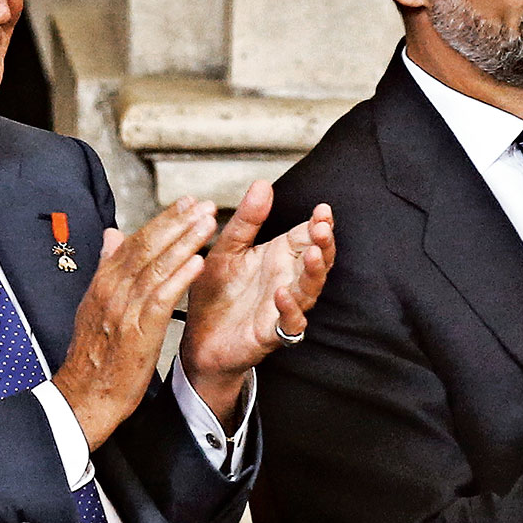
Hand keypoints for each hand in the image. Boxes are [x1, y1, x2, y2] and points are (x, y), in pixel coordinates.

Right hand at [53, 198, 217, 450]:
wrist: (85, 396)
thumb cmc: (95, 356)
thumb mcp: (95, 306)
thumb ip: (107, 268)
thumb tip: (112, 236)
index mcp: (103, 283)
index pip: (134, 242)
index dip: (162, 221)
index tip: (186, 204)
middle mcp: (112, 291)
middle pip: (146, 247)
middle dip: (176, 222)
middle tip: (202, 204)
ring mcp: (124, 309)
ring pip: (156, 267)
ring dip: (184, 241)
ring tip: (207, 222)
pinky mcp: (138, 331)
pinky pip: (162, 298)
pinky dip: (180, 278)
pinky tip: (199, 262)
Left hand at [180, 182, 336, 420]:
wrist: (198, 339)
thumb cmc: (216, 294)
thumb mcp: (226, 249)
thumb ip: (247, 220)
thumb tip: (262, 184)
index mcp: (278, 257)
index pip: (308, 236)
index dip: (319, 224)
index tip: (322, 210)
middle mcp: (287, 280)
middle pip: (317, 261)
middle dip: (324, 245)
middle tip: (322, 228)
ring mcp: (283, 307)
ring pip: (310, 290)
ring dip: (314, 273)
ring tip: (311, 254)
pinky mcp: (272, 332)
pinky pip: (290, 323)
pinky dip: (290, 309)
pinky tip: (282, 294)